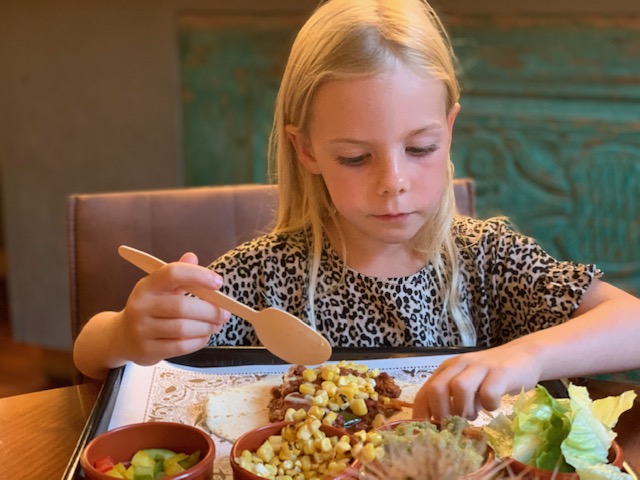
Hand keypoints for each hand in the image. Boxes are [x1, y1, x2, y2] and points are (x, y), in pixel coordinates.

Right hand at [115, 252, 230, 365]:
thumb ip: (179, 273)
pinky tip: (205, 336)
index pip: (172, 273)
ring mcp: (142, 330)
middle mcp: (141, 306)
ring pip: (183, 328)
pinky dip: (198, 341)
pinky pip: (180, 346)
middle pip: (182, 306)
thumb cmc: (151, 308)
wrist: (122, 337)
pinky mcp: (147, 350)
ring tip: (216, 325)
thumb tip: (192, 256)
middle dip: (210, 311)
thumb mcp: (160, 288)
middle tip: (225, 314)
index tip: (218, 282)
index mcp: (147, 286)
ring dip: (206, 327)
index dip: (198, 275)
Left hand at [412, 343, 541, 420]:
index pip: (424, 393)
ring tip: (474, 415)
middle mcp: (460, 365)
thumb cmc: (491, 377)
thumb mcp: (468, 386)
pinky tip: (493, 406)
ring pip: (459, 387)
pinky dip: (489, 405)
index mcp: (447, 370)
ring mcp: (480, 367)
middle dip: (441, 413)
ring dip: (464, 409)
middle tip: (455, 424)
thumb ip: (453, 400)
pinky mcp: (501, 372)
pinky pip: (489, 392)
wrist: (525, 356)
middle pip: (436, 389)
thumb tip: (441, 429)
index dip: (422, 415)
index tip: (428, 434)